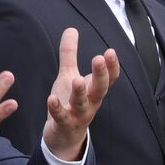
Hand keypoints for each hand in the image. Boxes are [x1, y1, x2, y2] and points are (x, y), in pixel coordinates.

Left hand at [42, 28, 119, 160]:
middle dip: (101, 75)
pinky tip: (52, 99)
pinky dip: (58, 109)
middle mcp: (91, 102)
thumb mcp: (69, 75)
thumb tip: (71, 29)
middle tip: (99, 58)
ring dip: (81, 92)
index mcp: (94, 89)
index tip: (110, 51)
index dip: (112, 66)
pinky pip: (62, 117)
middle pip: (100, 89)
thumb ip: (70, 54)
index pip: (109, 78)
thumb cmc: (69, 102)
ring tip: (78, 80)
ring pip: (83, 104)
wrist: (64, 136)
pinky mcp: (65, 125)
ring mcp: (79, 115)